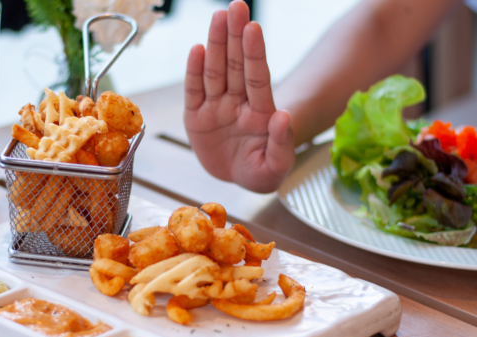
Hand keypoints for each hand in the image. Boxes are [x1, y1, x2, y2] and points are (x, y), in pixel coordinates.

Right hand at [185, 1, 294, 192]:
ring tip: (218, 17)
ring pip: (215, 71)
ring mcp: (216, 108)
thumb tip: (283, 116)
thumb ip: (282, 143)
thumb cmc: (262, 171)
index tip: (253, 28)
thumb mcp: (276, 168)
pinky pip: (194, 91)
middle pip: (236, 65)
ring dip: (216, 44)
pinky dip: (194, 71)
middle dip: (235, 36)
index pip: (257, 78)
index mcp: (260, 112)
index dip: (254, 53)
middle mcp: (238, 103)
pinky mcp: (196, 117)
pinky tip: (197, 49)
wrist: (239, 178)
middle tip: (236, 6)